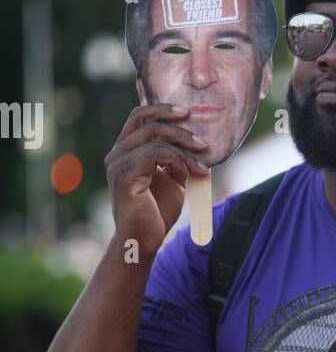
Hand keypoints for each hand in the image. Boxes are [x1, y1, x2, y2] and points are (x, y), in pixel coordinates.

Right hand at [105, 104, 209, 257]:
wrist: (143, 241)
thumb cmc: (156, 212)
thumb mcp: (172, 180)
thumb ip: (177, 159)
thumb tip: (197, 143)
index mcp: (125, 150)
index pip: (139, 116)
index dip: (163, 109)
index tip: (188, 113)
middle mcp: (116, 154)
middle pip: (147, 121)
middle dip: (179, 128)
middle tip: (202, 143)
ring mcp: (118, 164)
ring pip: (154, 138)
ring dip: (184, 150)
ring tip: (201, 167)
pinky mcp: (125, 177)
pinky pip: (154, 154)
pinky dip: (176, 160)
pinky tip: (188, 174)